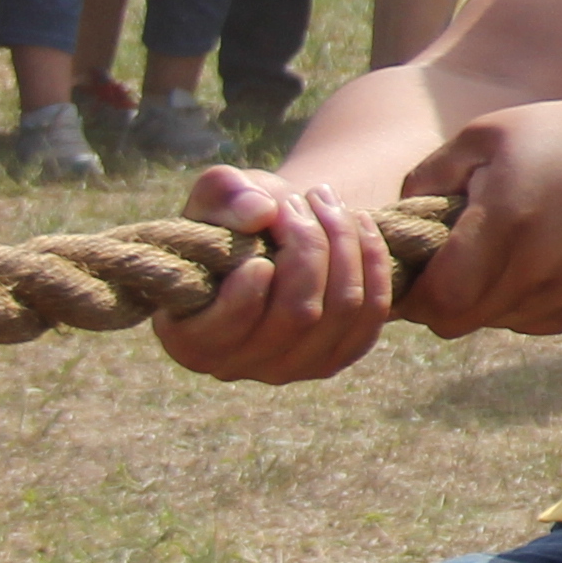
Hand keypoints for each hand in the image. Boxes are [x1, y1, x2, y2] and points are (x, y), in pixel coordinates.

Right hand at [153, 166, 400, 385]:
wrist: (273, 238)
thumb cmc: (234, 218)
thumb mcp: (218, 195)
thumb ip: (225, 194)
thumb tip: (260, 212)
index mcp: (188, 338)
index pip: (222, 329)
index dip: (246, 291)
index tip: (263, 240)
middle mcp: (235, 366)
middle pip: (296, 314)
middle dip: (309, 244)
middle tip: (306, 198)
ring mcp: (291, 368)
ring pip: (340, 310)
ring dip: (344, 245)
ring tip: (329, 202)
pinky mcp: (337, 356)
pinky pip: (372, 314)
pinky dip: (372, 262)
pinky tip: (359, 222)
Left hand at [396, 98, 561, 335]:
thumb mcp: (488, 135)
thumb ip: (429, 175)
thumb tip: (395, 221)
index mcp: (506, 223)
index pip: (437, 300)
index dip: (414, 293)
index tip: (413, 269)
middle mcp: (539, 267)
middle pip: (460, 320)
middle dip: (442, 299)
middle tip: (446, 262)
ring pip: (495, 322)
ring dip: (483, 298)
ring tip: (499, 251)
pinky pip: (532, 321)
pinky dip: (520, 300)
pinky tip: (535, 258)